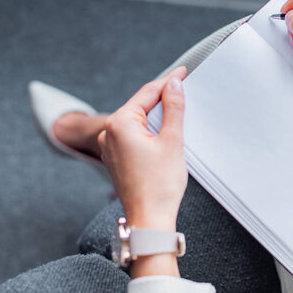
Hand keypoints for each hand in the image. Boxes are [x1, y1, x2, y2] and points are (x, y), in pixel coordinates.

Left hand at [98, 66, 187, 231]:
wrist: (149, 220)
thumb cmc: (159, 185)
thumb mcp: (172, 140)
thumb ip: (173, 108)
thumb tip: (174, 84)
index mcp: (119, 124)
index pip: (147, 93)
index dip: (168, 81)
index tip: (183, 71)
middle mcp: (109, 133)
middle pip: (140, 105)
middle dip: (162, 97)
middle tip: (182, 87)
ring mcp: (110, 147)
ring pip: (137, 120)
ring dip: (156, 114)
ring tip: (176, 107)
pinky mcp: (115, 158)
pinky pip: (133, 135)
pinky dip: (149, 129)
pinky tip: (164, 130)